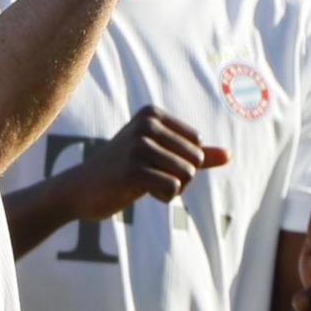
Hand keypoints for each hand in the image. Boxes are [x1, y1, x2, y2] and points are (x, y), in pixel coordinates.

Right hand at [69, 105, 228, 219]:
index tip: (155, 163)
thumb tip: (230, 155)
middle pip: (195, 159)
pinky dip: (163, 196)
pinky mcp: (134, 169)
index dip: (184, 161)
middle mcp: (146, 124)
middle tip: (149, 177)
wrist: (80, 189)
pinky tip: (137, 191)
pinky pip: (173, 188)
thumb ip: (196, 155)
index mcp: (152, 114)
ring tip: (143, 183)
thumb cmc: (123, 171)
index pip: (197, 143)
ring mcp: (139, 145)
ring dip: (171, 188)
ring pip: (187, 174)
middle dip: (180, 177)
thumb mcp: (160, 157)